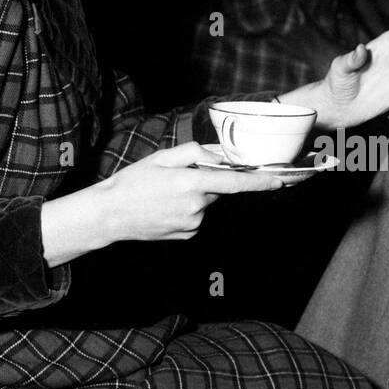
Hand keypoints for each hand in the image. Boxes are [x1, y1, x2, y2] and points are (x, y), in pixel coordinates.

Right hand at [98, 142, 283, 243]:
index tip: (278, 181)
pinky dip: (189, 209)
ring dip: (196, 195)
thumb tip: (217, 157)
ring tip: (166, 195)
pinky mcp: (188, 235)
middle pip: (218, 190)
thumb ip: (194, 153)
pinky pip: (198, 217)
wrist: (110, 215)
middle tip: (179, 178)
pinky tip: (167, 207)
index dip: (259, 182)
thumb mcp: (161, 158)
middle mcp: (196, 207)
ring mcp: (193, 224)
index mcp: (191, 184)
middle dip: (208, 181)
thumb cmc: (133, 183)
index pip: (234, 183)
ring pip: (207, 203)